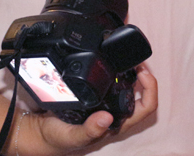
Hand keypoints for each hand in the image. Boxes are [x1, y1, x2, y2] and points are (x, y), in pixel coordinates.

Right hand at [18, 67, 157, 155]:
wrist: (42, 131)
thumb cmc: (60, 138)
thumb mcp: (72, 136)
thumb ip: (89, 130)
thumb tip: (107, 118)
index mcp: (116, 124)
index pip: (146, 107)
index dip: (150, 88)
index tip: (142, 72)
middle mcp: (117, 114)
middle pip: (144, 93)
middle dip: (144, 73)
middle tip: (136, 57)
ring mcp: (109, 104)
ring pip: (131, 86)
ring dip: (133, 70)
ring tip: (128, 55)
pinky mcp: (98, 95)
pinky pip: (115, 82)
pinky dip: (118, 69)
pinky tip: (112, 59)